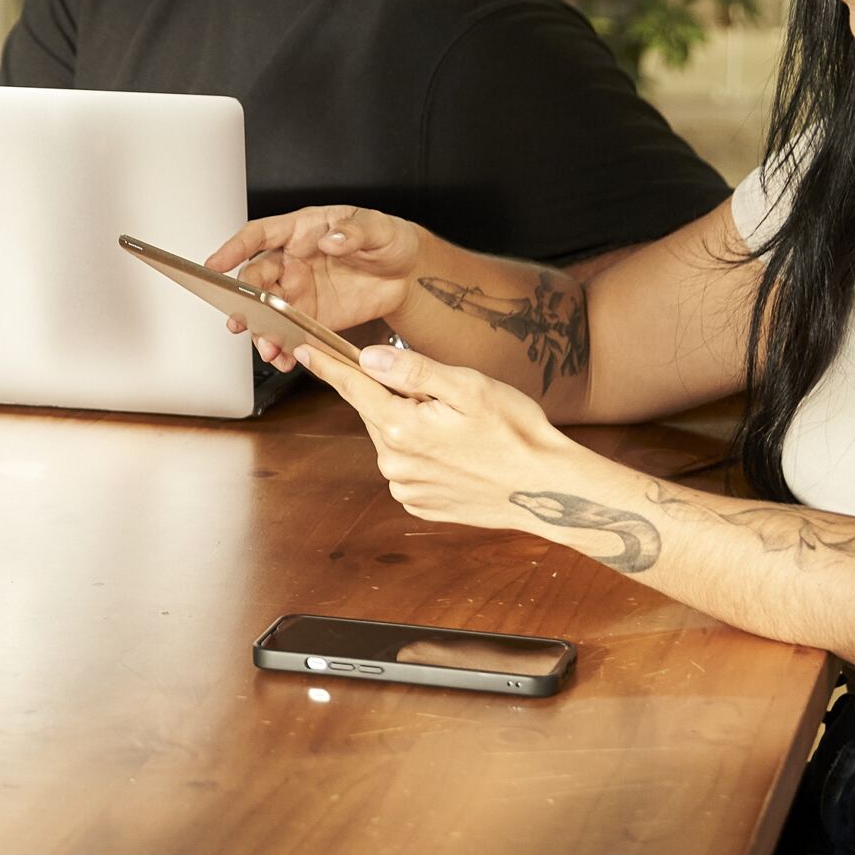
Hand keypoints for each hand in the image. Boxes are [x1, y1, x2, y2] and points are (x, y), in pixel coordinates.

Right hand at [199, 205, 431, 366]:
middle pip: (256, 278)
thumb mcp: (378, 229)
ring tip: (268, 348)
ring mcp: (298, 292)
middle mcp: (291, 262)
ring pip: (265, 311)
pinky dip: (282, 348)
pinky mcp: (310, 318)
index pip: (259, 235)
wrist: (407, 274)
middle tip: (243, 317)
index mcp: (301, 231)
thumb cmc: (389, 240)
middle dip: (244, 300)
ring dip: (260, 331)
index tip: (215, 264)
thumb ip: (354, 232)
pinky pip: (287, 333)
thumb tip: (330, 239)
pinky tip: (285, 359)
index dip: (234, 248)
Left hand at [289, 339, 582, 535]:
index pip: (354, 387)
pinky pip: (408, 467)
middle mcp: (393, 463)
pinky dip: (424, 454)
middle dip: (397, 396)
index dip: (330, 365)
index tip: (306, 350)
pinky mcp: (419, 504)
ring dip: (413, 426)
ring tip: (460, 430)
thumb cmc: (516, 432)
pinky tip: (457, 454)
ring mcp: (405, 487)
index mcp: (400, 428)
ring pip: (392, 440)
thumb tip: (367, 358)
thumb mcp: (469, 387)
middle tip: (444, 396)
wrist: (548, 489)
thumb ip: (414, 371)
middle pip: (376, 412)